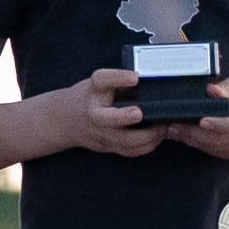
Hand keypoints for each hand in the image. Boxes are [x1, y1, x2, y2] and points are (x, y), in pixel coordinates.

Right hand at [34, 72, 157, 158]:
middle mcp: (94, 113)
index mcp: (93, 91)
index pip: (102, 80)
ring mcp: (101, 133)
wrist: (66, 120)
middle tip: (142, 113)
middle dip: (125, 118)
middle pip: (107, 118)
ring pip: (124, 141)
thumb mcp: (99, 83)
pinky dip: (147, 146)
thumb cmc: (89, 96)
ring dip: (147, 136)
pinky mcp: (108, 146)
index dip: (118, 78)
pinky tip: (157, 137)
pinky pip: (130, 151)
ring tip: (162, 127)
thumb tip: (149, 81)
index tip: (134, 77)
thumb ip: (119, 82)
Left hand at [165, 74, 228, 163]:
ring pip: (215, 147)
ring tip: (173, 130)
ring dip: (192, 140)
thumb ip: (227, 86)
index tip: (202, 121)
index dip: (219, 124)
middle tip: (173, 125)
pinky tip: (183, 137)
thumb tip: (210, 89)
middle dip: (194, 133)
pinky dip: (198, 145)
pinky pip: (215, 152)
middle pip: (221, 138)